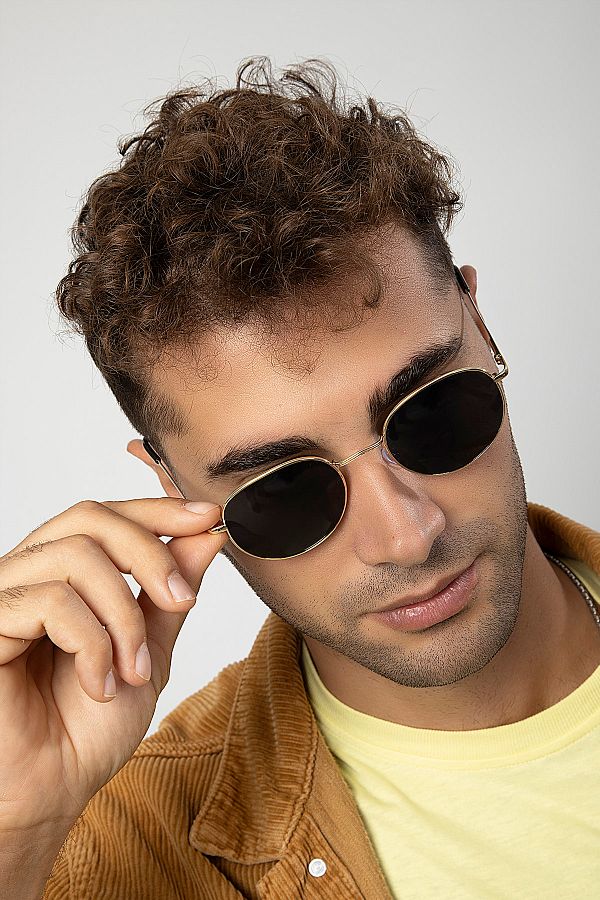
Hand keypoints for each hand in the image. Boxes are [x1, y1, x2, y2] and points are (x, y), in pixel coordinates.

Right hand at [0, 498, 226, 833]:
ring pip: (75, 556)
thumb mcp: (148, 651)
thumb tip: (205, 535)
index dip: (156, 510)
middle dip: (149, 553)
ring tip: (132, 668)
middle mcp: (27, 575)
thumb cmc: (88, 728)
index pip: (104, 515)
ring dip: (123, 614)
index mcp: (61, 575)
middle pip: (89, 518)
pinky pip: (49, 602)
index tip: (207, 518)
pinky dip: (91, 644)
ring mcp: (3, 597)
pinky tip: (99, 686)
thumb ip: (168, 595)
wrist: (52, 793)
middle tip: (181, 599)